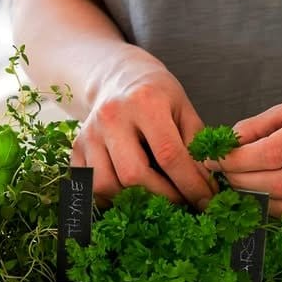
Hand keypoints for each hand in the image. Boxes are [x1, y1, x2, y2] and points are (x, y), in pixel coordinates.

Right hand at [71, 59, 214, 205]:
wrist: (117, 78)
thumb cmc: (156, 94)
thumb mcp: (183, 109)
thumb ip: (195, 146)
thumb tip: (205, 188)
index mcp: (145, 103)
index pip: (169, 155)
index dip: (190, 185)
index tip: (206, 201)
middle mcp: (112, 117)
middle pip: (133, 175)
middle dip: (162, 197)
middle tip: (181, 203)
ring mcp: (89, 134)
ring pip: (107, 185)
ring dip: (134, 201)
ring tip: (154, 198)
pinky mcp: (76, 149)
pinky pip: (90, 187)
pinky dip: (110, 198)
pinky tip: (128, 194)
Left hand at [209, 85, 281, 236]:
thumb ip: (258, 126)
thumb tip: (224, 148)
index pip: (274, 153)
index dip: (238, 161)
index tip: (215, 161)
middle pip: (280, 185)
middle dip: (242, 184)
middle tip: (225, 178)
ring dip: (257, 204)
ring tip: (243, 190)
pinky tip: (267, 207)